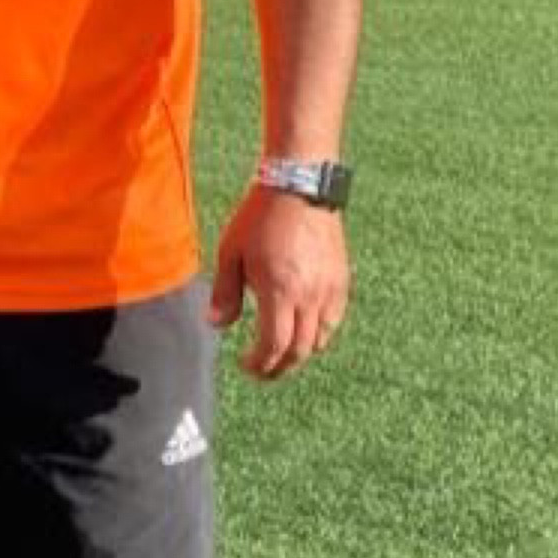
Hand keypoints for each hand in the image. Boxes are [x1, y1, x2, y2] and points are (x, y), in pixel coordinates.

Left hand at [208, 183, 350, 379]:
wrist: (298, 187)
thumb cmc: (259, 217)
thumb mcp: (231, 252)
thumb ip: (225, 292)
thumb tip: (215, 325)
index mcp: (280, 292)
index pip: (275, 346)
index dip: (261, 363)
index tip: (247, 367)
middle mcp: (310, 296)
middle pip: (300, 351)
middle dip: (280, 366)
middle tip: (263, 371)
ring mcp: (330, 290)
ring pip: (321, 339)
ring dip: (300, 353)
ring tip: (281, 352)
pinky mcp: (342, 280)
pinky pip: (334, 320)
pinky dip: (319, 333)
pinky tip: (304, 329)